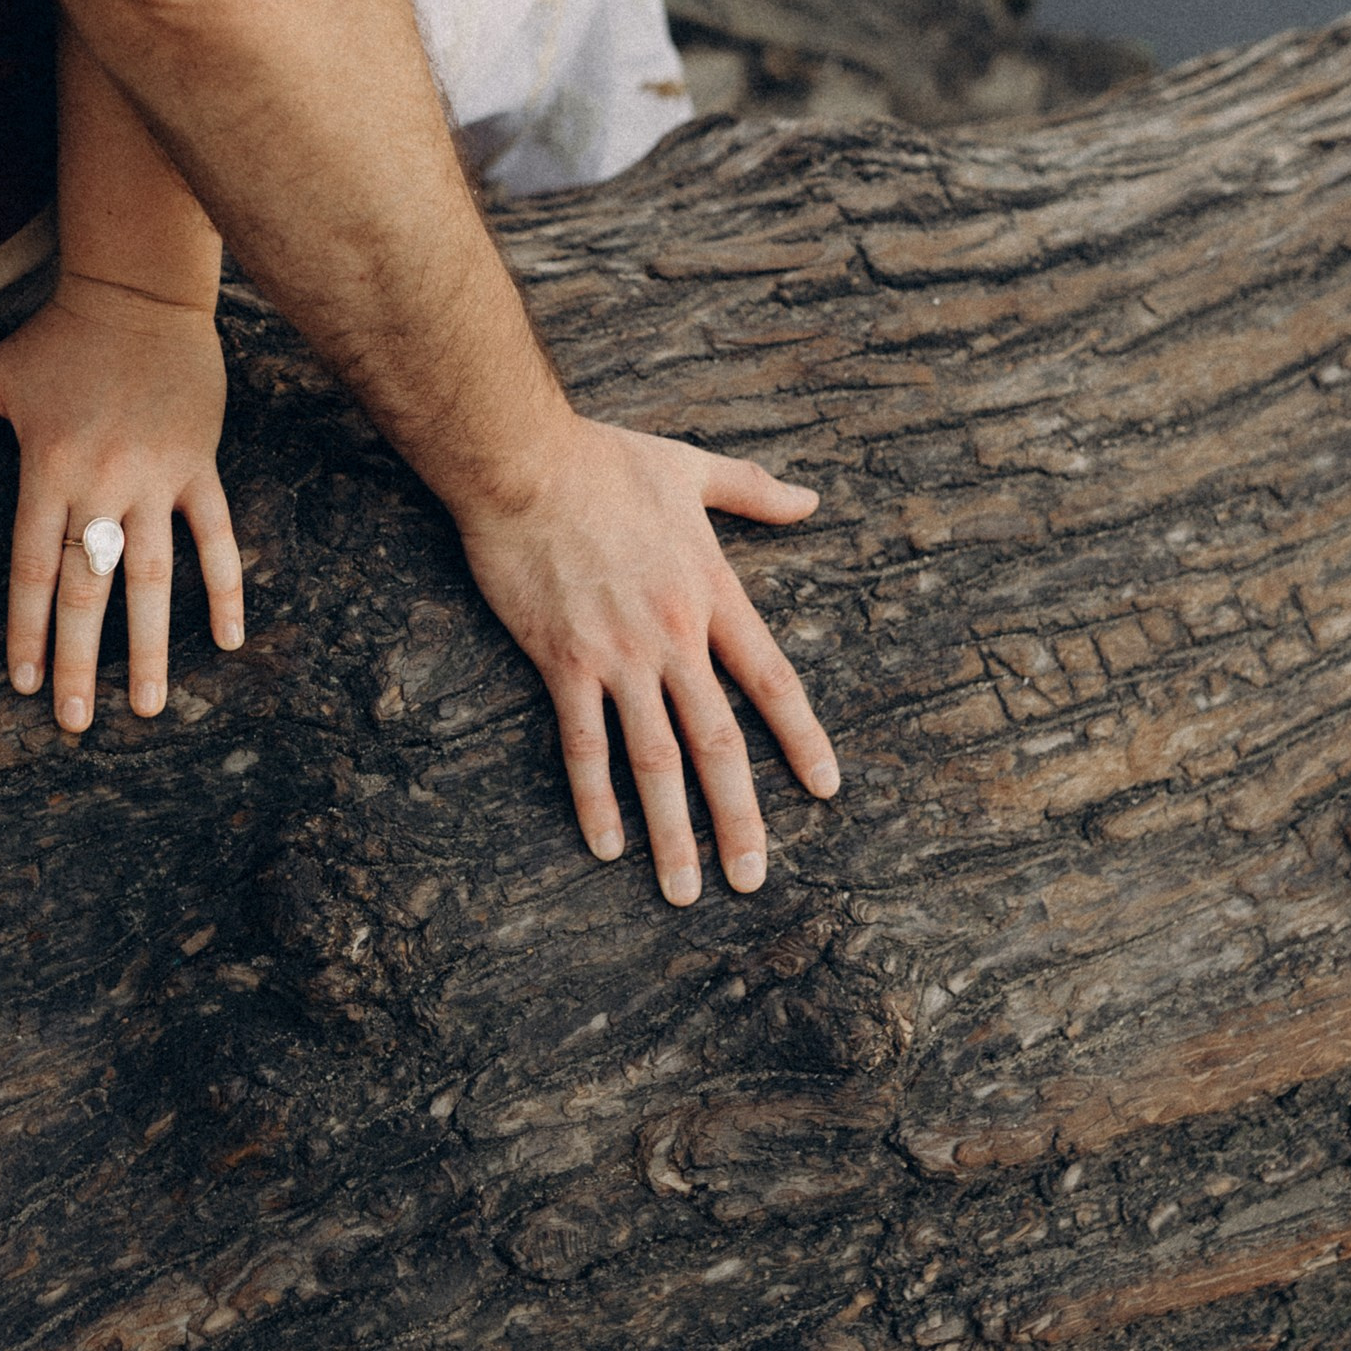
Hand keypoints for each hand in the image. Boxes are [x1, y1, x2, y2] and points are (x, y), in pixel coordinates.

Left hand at [0, 277, 243, 727]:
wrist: (137, 291)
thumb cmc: (52, 341)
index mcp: (45, 468)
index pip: (31, 570)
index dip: (25, 631)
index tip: (24, 685)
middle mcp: (100, 481)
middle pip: (87, 589)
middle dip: (80, 661)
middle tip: (78, 721)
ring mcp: (156, 476)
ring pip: (153, 578)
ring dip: (150, 646)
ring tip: (148, 706)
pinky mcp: (198, 465)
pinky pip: (216, 537)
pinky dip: (225, 588)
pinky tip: (227, 641)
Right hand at [452, 418, 838, 903]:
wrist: (525, 462)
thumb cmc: (605, 460)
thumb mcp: (692, 468)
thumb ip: (755, 492)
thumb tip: (811, 499)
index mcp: (712, 594)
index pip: (773, 680)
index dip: (801, 739)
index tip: (826, 791)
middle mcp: (674, 636)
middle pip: (719, 742)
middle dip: (740, 817)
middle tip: (752, 880)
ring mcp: (619, 656)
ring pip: (656, 760)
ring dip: (672, 831)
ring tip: (684, 890)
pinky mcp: (563, 663)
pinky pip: (584, 745)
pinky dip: (596, 799)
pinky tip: (606, 846)